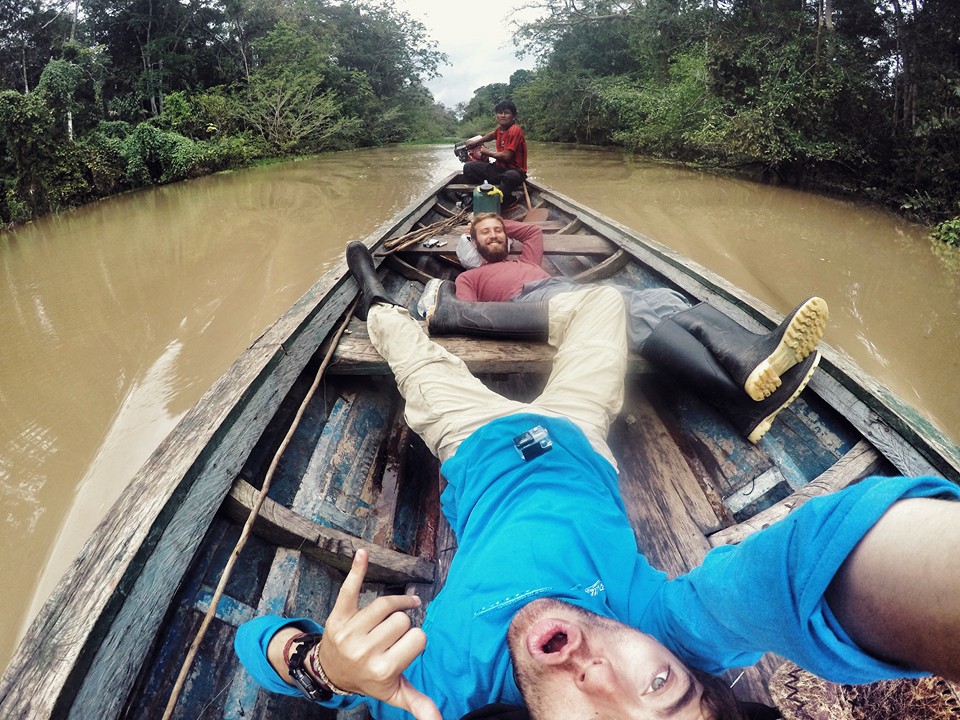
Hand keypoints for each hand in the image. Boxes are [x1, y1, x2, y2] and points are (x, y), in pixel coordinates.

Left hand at [319, 549, 440, 719]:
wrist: (331, 671)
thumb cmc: (369, 678)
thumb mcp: (394, 694)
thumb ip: (418, 704)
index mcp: (382, 670)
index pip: (418, 638)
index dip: (415, 640)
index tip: (404, 649)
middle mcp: (364, 651)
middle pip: (401, 619)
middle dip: (401, 625)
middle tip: (390, 638)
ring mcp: (349, 632)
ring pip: (385, 604)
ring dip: (393, 605)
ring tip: (396, 610)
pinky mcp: (338, 616)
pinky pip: (349, 590)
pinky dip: (356, 571)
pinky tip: (362, 554)